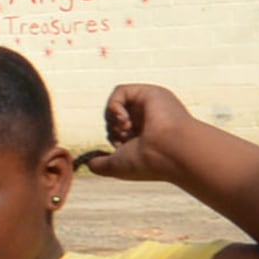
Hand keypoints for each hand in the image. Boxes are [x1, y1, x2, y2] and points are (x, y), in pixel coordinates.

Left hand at [77, 82, 204, 184]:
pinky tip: (126, 120)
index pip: (119, 131)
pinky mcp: (150, 93)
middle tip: (124, 139)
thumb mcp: (117, 166)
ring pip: (117, 104)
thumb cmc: (147, 162)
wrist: (171, 152)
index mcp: (146, 136)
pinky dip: (115, 106)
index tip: (121, 148)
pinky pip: (120, 91)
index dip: (114, 138)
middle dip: (113, 129)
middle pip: (116, 117)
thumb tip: (87, 161)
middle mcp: (149, 120)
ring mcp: (150, 106)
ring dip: (113, 118)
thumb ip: (99, 164)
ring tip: (126, 130)